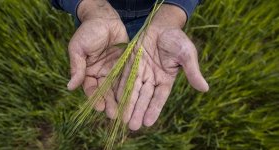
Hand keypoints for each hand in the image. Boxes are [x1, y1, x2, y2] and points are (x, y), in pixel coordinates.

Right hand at [67, 0, 127, 117]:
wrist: (104, 18)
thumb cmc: (88, 32)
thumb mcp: (78, 48)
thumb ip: (77, 67)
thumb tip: (70, 87)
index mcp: (88, 72)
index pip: (91, 88)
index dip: (94, 98)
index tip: (98, 107)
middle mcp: (101, 74)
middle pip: (105, 92)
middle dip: (109, 104)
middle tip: (114, 115)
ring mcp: (114, 70)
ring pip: (117, 88)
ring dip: (120, 100)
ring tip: (124, 112)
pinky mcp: (125, 65)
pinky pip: (127, 78)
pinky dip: (129, 88)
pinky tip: (133, 97)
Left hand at [117, 4, 208, 129]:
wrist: (161, 24)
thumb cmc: (176, 39)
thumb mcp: (187, 54)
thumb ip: (193, 71)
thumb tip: (205, 89)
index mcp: (166, 79)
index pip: (159, 97)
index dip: (153, 109)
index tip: (148, 122)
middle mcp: (152, 78)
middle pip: (144, 97)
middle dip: (138, 111)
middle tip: (132, 127)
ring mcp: (140, 71)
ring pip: (133, 90)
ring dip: (128, 104)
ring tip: (123, 118)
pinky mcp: (130, 63)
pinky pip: (124, 77)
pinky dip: (119, 88)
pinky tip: (115, 99)